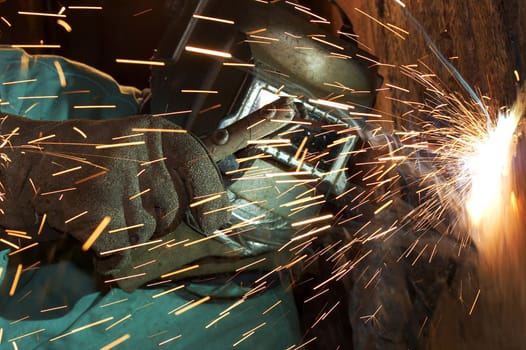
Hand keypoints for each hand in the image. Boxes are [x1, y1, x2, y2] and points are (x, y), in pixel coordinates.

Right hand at [0, 114, 228, 276]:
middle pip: (173, 209)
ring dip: (127, 234)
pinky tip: (91, 233)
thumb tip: (218, 212)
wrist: (21, 165)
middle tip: (121, 204)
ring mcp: (115, 177)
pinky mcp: (94, 207)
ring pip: (147, 232)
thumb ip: (171, 169)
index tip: (214, 221)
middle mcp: (138, 149)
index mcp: (153, 132)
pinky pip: (122, 249)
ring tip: (99, 210)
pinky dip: (109, 255)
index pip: (200, 165)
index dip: (212, 197)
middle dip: (155, 220)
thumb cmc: (85, 162)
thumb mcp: (132, 148)